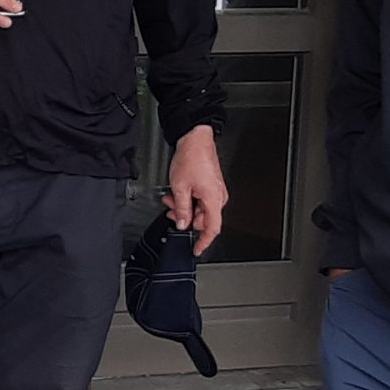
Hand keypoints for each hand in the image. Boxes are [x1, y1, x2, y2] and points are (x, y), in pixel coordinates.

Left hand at [166, 125, 226, 254]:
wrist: (196, 139)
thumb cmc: (191, 157)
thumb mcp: (179, 187)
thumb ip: (180, 208)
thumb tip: (181, 223)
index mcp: (213, 199)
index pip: (212, 229)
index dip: (204, 242)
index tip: (196, 249)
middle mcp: (218, 197)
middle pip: (202, 219)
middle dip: (185, 218)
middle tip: (171, 211)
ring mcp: (215, 191)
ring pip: (200, 209)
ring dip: (184, 207)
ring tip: (171, 198)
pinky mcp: (211, 186)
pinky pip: (201, 200)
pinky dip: (188, 199)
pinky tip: (178, 193)